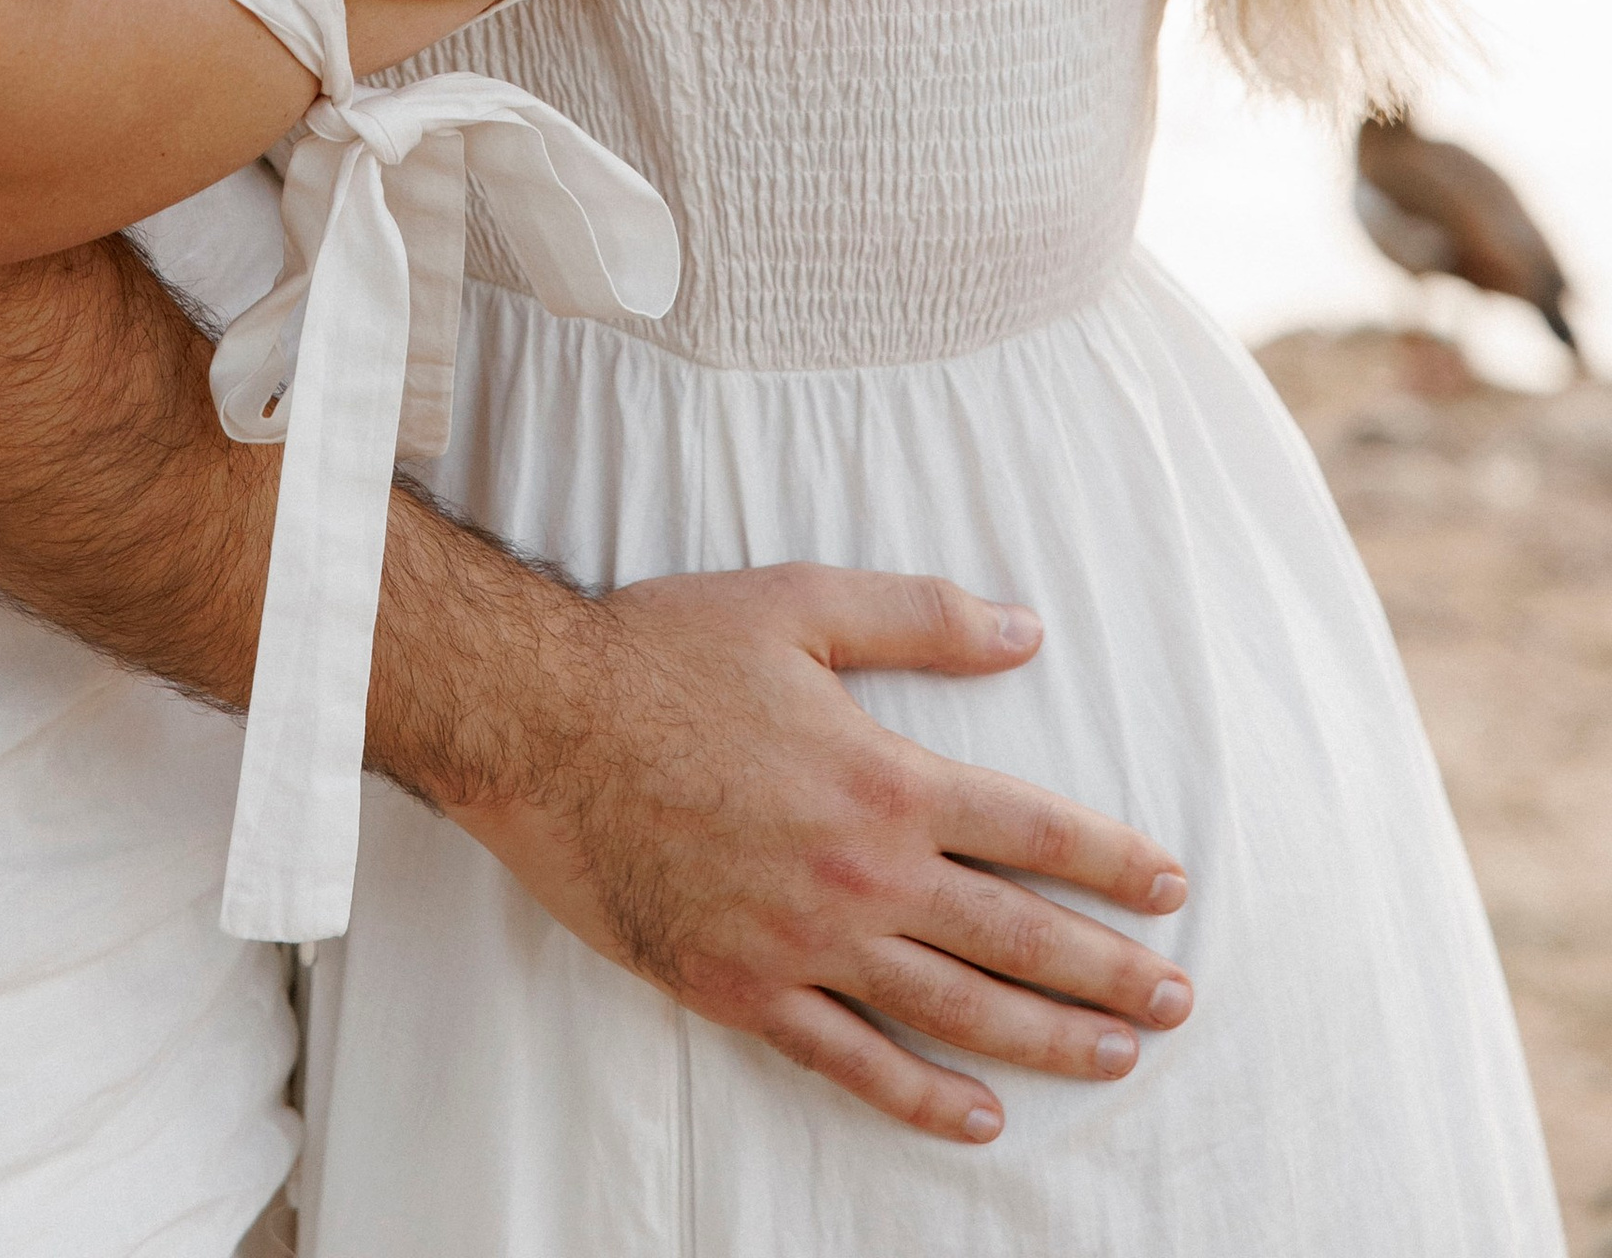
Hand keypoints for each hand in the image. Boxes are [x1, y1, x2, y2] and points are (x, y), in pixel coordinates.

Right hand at [456, 564, 1190, 1142]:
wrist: (539, 724)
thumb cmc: (665, 651)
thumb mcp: (801, 601)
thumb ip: (921, 617)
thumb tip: (1026, 628)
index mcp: (886, 778)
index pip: (1034, 830)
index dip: (1112, 862)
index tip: (1170, 889)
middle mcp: (863, 874)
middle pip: (1017, 937)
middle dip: (1109, 973)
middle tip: (1178, 999)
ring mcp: (806, 944)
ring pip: (955, 1011)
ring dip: (1047, 1040)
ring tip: (1116, 1057)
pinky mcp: (743, 990)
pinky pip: (852, 1062)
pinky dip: (923, 1097)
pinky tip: (979, 1117)